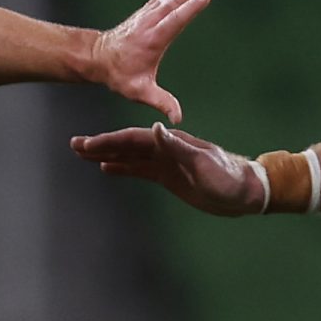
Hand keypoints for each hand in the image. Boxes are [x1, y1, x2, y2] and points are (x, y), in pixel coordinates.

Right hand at [70, 121, 264, 216]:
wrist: (246, 192)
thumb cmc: (228, 177)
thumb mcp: (203, 163)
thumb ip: (178, 147)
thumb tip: (154, 128)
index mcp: (171, 143)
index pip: (134, 139)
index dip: (109, 141)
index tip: (88, 144)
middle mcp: (165, 149)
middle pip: (127, 144)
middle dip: (100, 145)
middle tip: (74, 145)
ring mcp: (166, 162)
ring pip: (129, 156)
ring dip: (106, 154)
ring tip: (83, 154)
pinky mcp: (169, 176)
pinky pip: (139, 170)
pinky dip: (122, 168)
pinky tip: (106, 168)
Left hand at [92, 0, 221, 122]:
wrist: (99, 59)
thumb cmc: (119, 76)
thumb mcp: (139, 92)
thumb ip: (160, 102)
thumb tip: (178, 118)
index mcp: (152, 39)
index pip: (174, 19)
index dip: (190, 7)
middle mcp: (151, 21)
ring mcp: (149, 12)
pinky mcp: (149, 8)